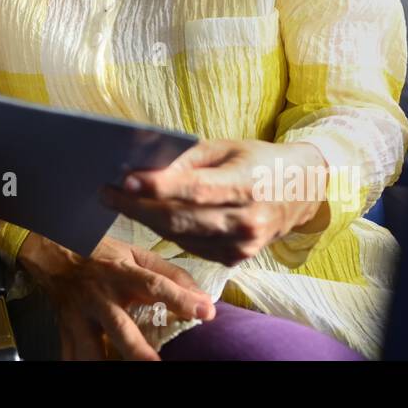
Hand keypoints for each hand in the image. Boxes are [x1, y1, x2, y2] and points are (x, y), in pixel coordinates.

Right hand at [18, 234, 215, 360]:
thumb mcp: (135, 253)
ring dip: (103, 362)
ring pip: (89, 349)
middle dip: (138, 351)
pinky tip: (90, 369)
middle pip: (119, 327)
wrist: (52, 251)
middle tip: (156, 365)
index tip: (205, 312)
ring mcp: (80, 315)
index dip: (180, 298)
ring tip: (119, 373)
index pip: (154, 285)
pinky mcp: (66, 329)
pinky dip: (77, 364)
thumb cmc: (100, 253)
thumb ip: (169, 274)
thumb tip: (203, 297)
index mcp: (120, 272)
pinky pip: (70, 354)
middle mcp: (100, 296)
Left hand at [101, 138, 330, 266]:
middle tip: (106, 192)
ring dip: (144, 219)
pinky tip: (145, 215)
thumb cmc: (258, 161)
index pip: (196, 189)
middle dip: (138, 206)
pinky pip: (190, 246)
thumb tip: (142, 163)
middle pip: (181, 218)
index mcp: (247, 185)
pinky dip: (165, 231)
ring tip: (116, 201)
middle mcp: (246, 221)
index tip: (125, 180)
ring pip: (180, 236)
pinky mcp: (234, 260)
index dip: (159, 187)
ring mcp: (241, 246)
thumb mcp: (226, 148)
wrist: (301, 191)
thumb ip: (187, 158)